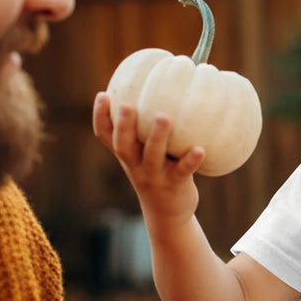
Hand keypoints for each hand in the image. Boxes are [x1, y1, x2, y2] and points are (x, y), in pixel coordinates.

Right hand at [93, 92, 204, 226]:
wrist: (168, 213)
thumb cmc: (160, 171)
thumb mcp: (148, 152)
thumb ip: (150, 128)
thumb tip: (169, 87)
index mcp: (127, 155)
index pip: (105, 136)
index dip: (100, 117)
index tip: (103, 95)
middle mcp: (135, 165)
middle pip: (123, 145)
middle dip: (124, 125)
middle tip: (127, 105)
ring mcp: (154, 176)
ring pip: (151, 156)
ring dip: (157, 136)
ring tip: (163, 117)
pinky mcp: (175, 184)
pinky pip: (182, 170)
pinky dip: (190, 160)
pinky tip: (200, 149)